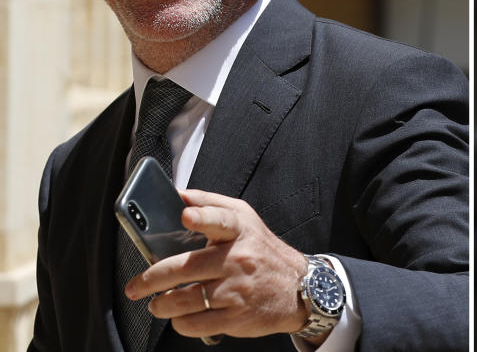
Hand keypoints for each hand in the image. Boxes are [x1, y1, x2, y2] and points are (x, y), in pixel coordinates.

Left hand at [124, 190, 313, 339]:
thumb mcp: (246, 219)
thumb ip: (212, 203)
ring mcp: (237, 290)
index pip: (220, 220)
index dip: (202, 217)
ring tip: (157, 303)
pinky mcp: (236, 317)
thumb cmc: (264, 251)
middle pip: (186, 267)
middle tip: (135, 286)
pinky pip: (195, 323)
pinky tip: (180, 316)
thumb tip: (179, 195)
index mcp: (240, 231)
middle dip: (152, 279)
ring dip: (162, 305)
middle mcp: (238, 259)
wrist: (299, 289)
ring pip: (185, 300)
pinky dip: (180, 322)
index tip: (185, 216)